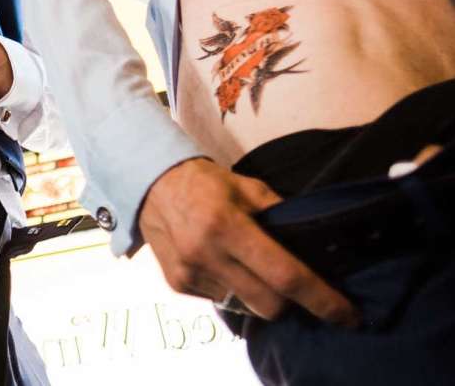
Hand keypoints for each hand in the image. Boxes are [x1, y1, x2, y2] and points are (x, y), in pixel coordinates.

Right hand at [139, 158, 357, 325]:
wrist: (149, 183)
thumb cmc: (205, 182)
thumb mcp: (247, 187)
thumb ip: (280, 213)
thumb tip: (315, 240)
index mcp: (227, 226)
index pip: (285, 275)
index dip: (321, 299)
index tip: (348, 315)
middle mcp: (206, 254)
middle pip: (268, 303)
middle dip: (290, 301)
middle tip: (293, 284)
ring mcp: (189, 273)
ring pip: (244, 305)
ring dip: (257, 294)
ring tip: (249, 267)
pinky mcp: (177, 284)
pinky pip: (220, 301)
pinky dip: (231, 289)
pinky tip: (222, 265)